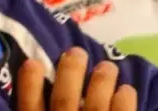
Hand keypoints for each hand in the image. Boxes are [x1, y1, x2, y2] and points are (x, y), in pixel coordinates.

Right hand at [16, 47, 136, 110]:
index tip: (32, 61)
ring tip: (108, 66)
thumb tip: (34, 88)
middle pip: (63, 100)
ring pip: (95, 106)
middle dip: (70, 73)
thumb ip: (34, 108)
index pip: (30, 106)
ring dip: (101, 83)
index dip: (30, 83)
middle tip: (77, 51)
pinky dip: (125, 103)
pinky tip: (126, 89)